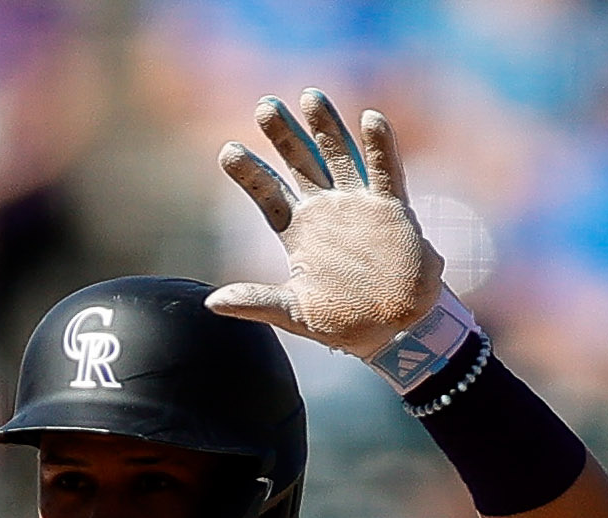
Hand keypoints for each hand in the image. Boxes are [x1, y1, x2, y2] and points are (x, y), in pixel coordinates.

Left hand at [207, 92, 447, 362]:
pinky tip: (371, 118)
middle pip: (301, 164)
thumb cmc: (345, 324)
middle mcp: (326, 211)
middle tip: (264, 106)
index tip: (227, 151)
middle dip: (283, 136)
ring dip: (326, 127)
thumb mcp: (294, 314)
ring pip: (339, 156)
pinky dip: (380, 146)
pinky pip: (386, 171)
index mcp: (299, 232)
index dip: (249, 173)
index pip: (268, 195)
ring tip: (310, 95)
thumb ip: (256, 302)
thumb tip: (211, 303)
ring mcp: (358, 205)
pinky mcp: (391, 209)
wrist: (396, 331)